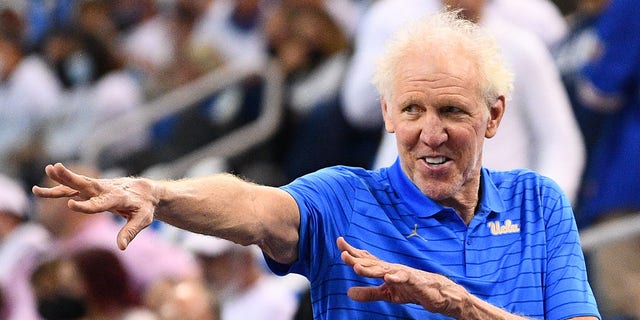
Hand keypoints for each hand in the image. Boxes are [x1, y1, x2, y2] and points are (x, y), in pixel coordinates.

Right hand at [32, 163, 156, 249]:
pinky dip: (56, 189)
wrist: (145, 191)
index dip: (86, 205)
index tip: (71, 205)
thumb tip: (121, 247)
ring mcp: (97, 188)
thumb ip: (131, 232)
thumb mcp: (143, 220)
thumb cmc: (145, 207)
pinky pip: (71, 189)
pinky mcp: (91, 189)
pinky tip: (37, 190)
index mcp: (119, 198)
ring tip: (45, 171)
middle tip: (54, 169)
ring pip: (77, 184)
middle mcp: (106, 189)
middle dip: (71, 178)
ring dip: (61, 179)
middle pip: (87, 184)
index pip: (101, 203)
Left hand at [337, 237, 469, 317]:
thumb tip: (348, 293)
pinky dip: (396, 278)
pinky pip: (404, 278)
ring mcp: (402, 273)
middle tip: (342, 253)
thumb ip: (368, 293)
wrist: (436, 293)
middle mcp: (391, 268)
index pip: (366, 259)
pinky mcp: (414, 281)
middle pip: (371, 262)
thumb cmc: (411, 290)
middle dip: (357, 258)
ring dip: (370, 269)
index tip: (339, 242)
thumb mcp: (386, 294)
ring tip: (356, 267)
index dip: (353, 251)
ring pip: (384, 270)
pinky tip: (388, 278)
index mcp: (384, 270)